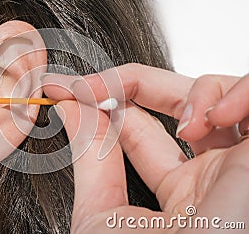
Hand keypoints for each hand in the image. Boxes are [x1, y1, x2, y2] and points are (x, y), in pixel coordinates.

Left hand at [42, 64, 248, 232]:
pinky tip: (211, 118)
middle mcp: (213, 171)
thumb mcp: (103, 214)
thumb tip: (70, 109)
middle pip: (178, 101)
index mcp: (179, 190)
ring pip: (221, 92)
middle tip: (90, 86)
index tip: (66, 89)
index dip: (106, 104)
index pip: (142, 129)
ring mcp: (243, 160)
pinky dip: (236, 92)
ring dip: (193, 92)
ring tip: (182, 122)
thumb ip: (90, 157)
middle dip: (132, 83)